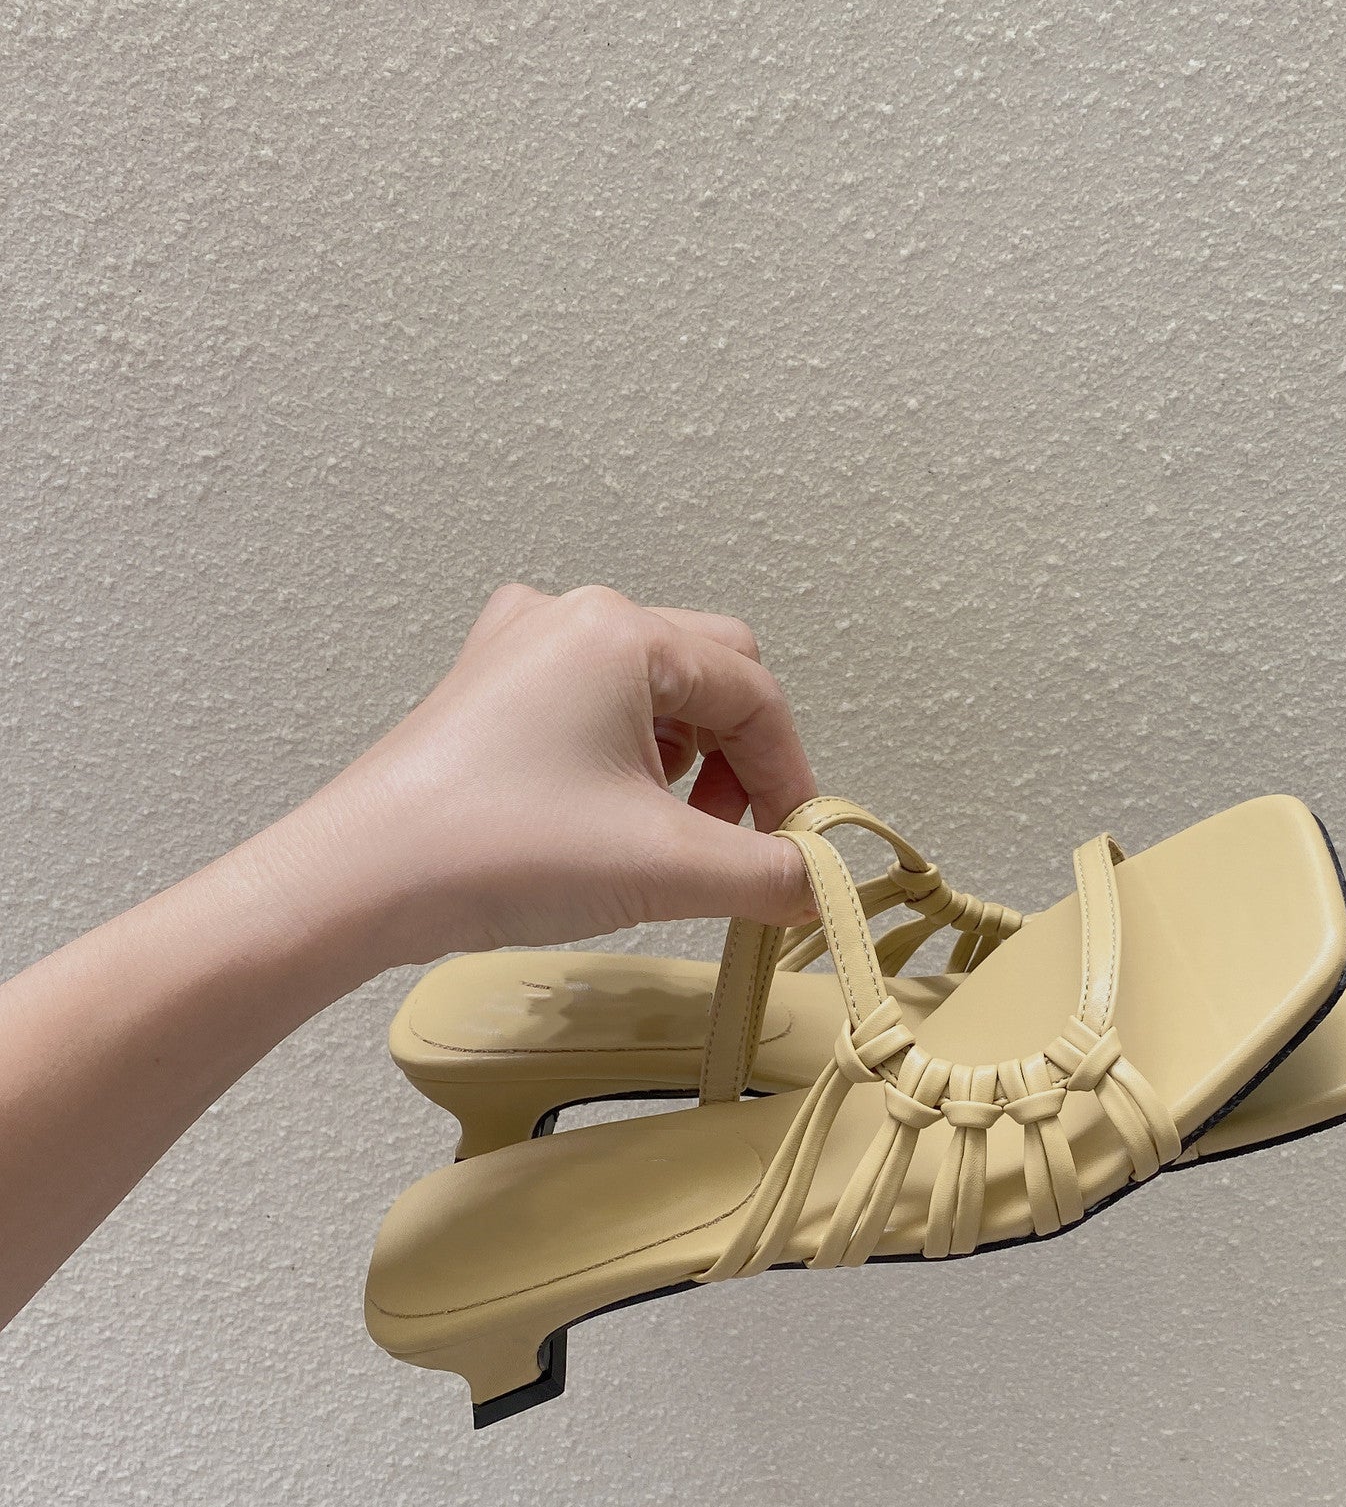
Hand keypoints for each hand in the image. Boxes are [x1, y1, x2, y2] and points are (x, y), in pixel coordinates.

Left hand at [276, 584, 817, 963]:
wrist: (360, 883)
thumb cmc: (501, 849)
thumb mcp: (666, 866)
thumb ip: (770, 874)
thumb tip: (825, 889)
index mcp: (624, 631)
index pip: (756, 695)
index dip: (792, 778)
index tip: (798, 852)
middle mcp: (574, 617)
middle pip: (713, 674)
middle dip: (743, 761)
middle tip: (735, 840)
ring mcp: (523, 647)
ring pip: (655, 690)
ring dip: (690, 760)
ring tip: (671, 836)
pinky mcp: (490, 688)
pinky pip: (595, 703)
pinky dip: (630, 754)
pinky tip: (612, 815)